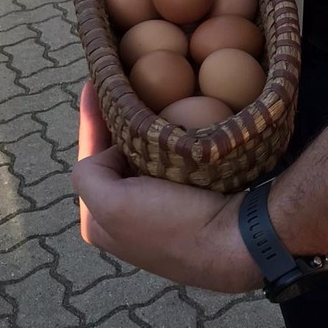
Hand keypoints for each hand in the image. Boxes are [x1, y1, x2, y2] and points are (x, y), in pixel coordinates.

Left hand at [73, 82, 261, 293]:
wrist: (238, 244)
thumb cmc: (174, 225)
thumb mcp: (113, 204)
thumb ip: (89, 173)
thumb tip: (115, 149)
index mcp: (99, 222)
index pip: (89, 158)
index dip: (90, 119)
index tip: (92, 83)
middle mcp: (126, 217)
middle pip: (116, 157)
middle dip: (119, 125)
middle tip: (124, 88)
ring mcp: (159, 211)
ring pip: (144, 158)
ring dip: (146, 131)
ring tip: (151, 98)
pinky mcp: (189, 202)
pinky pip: (171, 162)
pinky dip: (171, 143)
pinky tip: (180, 123)